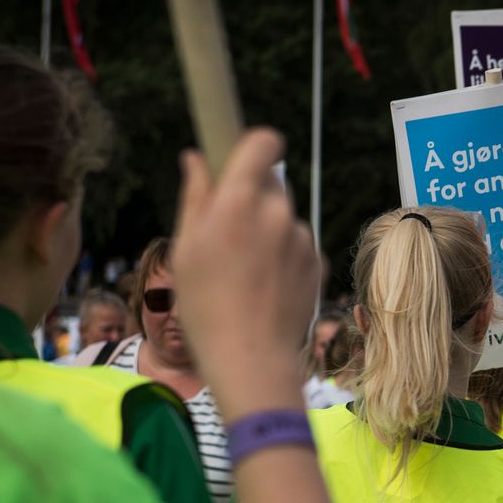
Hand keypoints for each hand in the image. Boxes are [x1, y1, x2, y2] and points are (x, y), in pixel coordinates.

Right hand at [171, 128, 318, 417]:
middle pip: (270, 184)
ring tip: (244, 273)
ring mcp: (303, 238)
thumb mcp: (185, 250)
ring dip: (267, 231)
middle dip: (251, 198)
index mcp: (241, 202)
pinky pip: (297, 245)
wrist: (251, 360)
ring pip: (283, 218)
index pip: (263, 142)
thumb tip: (196, 159)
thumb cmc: (206, 308)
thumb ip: (195, 197)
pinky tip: (264, 288)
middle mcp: (279, 212)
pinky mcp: (317, 263)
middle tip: (227, 234)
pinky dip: (283, 257)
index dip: (252, 145)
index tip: (238, 159)